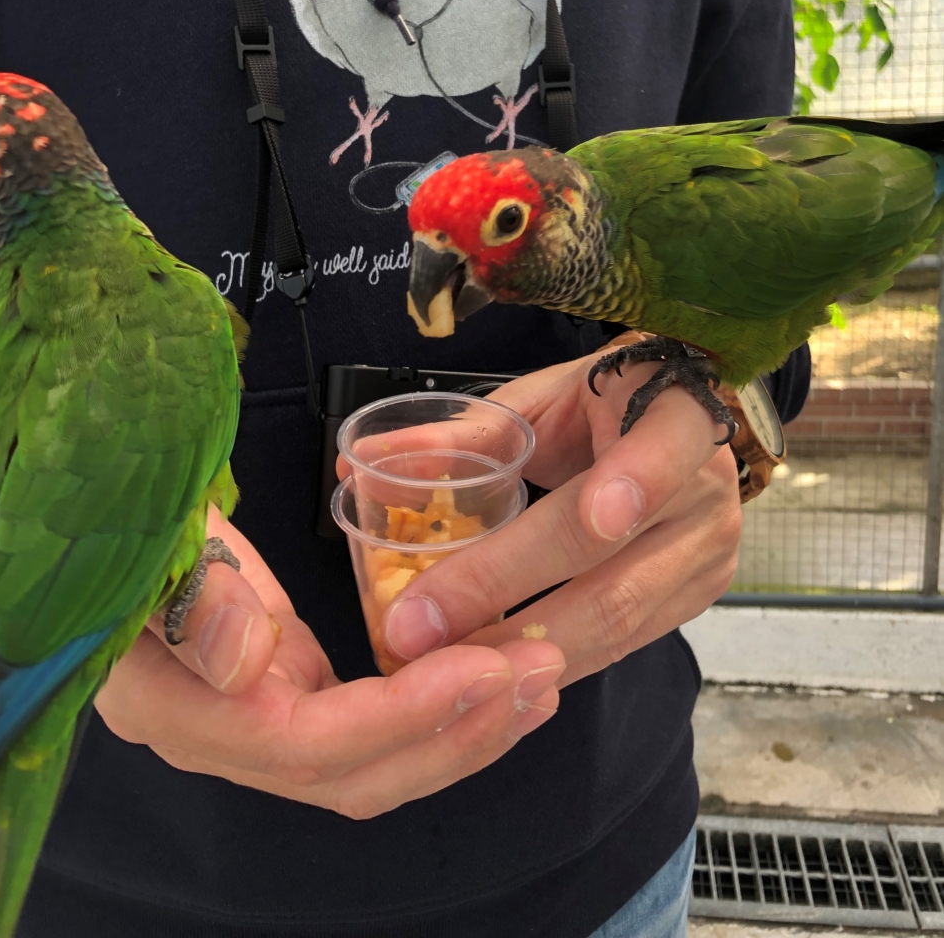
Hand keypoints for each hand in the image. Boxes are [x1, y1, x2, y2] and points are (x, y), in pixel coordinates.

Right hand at [95, 507, 564, 818]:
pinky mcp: (291, 701)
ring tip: (541, 681)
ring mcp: (259, 727)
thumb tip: (249, 665)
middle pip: (354, 774)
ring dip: (464, 730)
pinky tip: (493, 676)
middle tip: (541, 673)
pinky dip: (439, 708)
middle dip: (456, 733)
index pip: (304, 743)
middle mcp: (222, 738)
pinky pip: (373, 727)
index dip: (400, 717)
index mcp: (178, 708)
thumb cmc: (127, 522)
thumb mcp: (148, 541)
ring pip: (373, 764)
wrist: (119, 527)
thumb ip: (190, 602)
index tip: (484, 667)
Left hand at [376, 336, 741, 686]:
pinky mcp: (694, 600)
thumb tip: (368, 460)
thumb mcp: (541, 400)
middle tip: (418, 628)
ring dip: (518, 652)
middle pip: (616, 563)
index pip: (668, 445)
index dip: (637, 481)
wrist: (674, 427)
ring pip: (616, 622)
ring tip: (435, 664)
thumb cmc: (600, 405)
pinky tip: (489, 674)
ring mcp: (707, 554)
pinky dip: (550, 663)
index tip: (597, 520)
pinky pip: (620, 645)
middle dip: (508, 598)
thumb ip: (465, 434)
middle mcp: (707, 492)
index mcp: (677, 414)